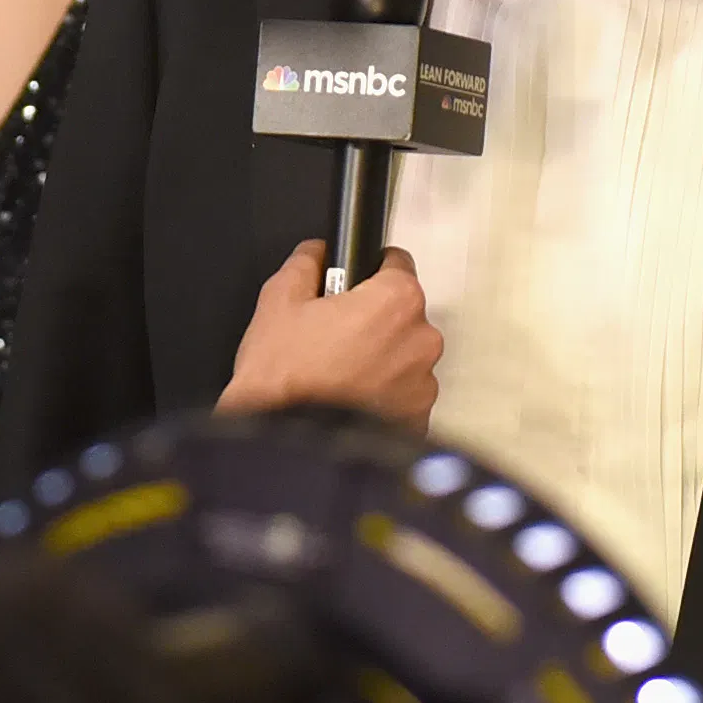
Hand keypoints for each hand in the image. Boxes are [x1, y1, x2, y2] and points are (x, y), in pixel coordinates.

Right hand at [219, 240, 443, 428]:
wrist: (289, 449)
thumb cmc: (285, 378)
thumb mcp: (278, 302)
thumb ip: (305, 264)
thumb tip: (317, 253)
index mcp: (396, 301)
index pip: (397, 264)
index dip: (369, 271)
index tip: (353, 285)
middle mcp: (422, 340)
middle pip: (402, 315)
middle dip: (373, 321)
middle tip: (332, 338)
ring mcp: (424, 385)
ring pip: (404, 358)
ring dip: (380, 362)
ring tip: (337, 376)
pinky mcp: (419, 422)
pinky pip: (402, 397)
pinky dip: (382, 397)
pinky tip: (348, 400)